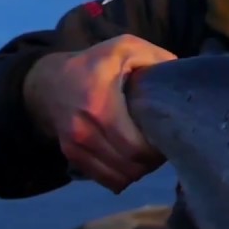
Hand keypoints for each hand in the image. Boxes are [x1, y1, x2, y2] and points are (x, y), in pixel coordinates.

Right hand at [24, 34, 176, 192]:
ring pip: (120, 178)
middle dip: (152, 161)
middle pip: (130, 166)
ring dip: (139, 170)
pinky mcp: (73, 157)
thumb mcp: (124, 48)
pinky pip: (106, 180)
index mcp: (99, 104)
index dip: (157, 149)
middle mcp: (84, 131)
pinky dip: (123, 176)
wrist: (48, 82)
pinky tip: (131, 160)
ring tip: (147, 153)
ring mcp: (76, 146)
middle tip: (161, 146)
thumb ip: (155, 57)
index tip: (167, 136)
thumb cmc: (94, 64)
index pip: (135, 147)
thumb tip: (180, 76)